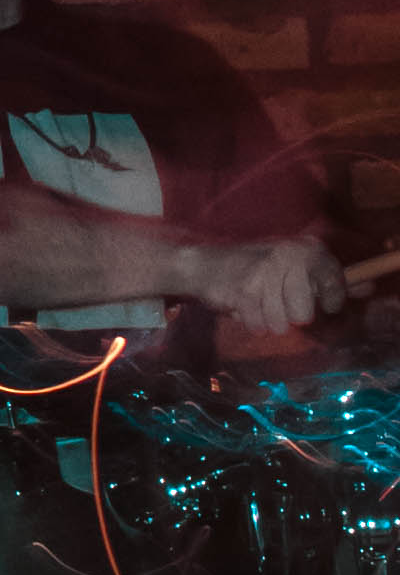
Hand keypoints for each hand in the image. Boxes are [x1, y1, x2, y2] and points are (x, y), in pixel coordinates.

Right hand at [187, 233, 350, 333]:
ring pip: (282, 324)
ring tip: (259, 303)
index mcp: (306, 248)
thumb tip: (369, 286)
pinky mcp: (244, 290)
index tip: (324, 301)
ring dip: (269, 320)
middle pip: (306, 314)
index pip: (335, 282)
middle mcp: (289, 256)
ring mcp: (266, 273)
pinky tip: (244, 306)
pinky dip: (252, 323)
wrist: (204, 264)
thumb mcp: (295, 267)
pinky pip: (260, 326)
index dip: (331, 299)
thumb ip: (332, 278)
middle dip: (291, 315)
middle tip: (278, 300)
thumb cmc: (255, 267)